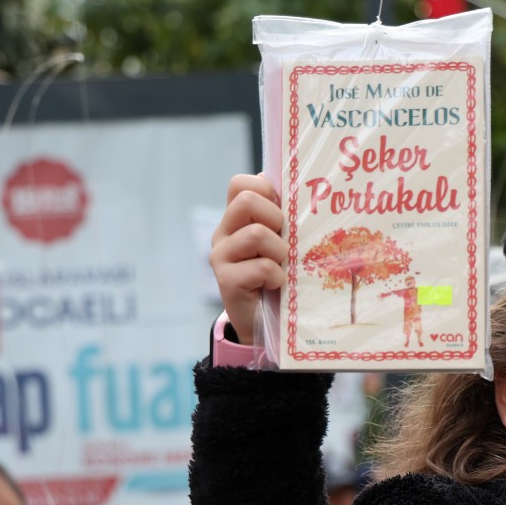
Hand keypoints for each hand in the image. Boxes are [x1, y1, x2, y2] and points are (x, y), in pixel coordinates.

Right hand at [210, 173, 285, 337]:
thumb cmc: (277, 278)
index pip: (240, 184)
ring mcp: (221, 256)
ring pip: (255, 234)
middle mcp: (224, 234)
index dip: (264, 190)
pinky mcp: (226, 280)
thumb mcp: (280, 243)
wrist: (263, 323)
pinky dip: (277, 276)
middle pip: (246, 201)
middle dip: (275, 218)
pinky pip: (262, 267)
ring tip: (282, 266)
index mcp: (236, 220)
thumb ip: (279, 217)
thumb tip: (277, 181)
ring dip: (279, 251)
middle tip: (283, 242)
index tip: (281, 212)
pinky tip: (275, 285)